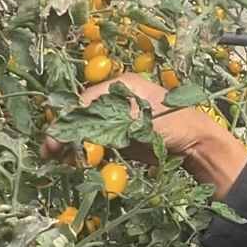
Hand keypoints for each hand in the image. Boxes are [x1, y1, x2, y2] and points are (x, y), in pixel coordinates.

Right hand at [38, 73, 213, 166]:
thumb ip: (113, 118)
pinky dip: (83, 150)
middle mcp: (117, 99)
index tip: (57, 138)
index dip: (70, 119)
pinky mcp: (121, 136)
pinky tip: (72, 160)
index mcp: (122, 86)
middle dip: (64, 131)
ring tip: (55, 158)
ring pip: (86, 128)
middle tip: (49, 151)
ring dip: (70, 142)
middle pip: (82, 113)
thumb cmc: (177, 124)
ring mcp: (118, 118)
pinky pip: (96, 141)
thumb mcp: (144, 117)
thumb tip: (83, 125)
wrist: (197, 146)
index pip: (86, 100)